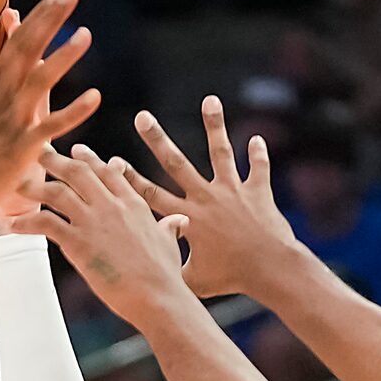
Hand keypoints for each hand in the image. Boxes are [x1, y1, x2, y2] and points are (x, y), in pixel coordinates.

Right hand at [0, 0, 100, 229]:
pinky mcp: (20, 149)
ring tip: (85, 35)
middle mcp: (1, 96)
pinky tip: (95, 97)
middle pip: (28, 50)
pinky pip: (50, 127)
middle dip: (50, 19)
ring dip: (63, 58)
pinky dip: (73, 113)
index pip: (18, 39)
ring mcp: (11, 121)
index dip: (41, 14)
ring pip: (40, 82)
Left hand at [30, 144, 191, 326]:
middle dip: (55, 160)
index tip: (76, 152)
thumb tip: (178, 222)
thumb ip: (170, 227)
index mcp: (133, 203)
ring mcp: (93, 221)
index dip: (90, 160)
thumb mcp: (169, 242)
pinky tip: (11, 225)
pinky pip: (45, 223)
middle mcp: (111, 205)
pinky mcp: (78, 242)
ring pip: (57, 192)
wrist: (157, 296)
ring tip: (16, 184)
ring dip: (34, 186)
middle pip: (78, 172)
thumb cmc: (165, 275)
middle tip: (38, 152)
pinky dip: (25, 222)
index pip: (108, 172)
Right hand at [118, 102, 303, 300]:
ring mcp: (232, 190)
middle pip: (176, 162)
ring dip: (214, 125)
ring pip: (220, 151)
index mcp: (188, 217)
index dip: (128, 177)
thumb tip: (150, 274)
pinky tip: (256, 138)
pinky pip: (258, 168)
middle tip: (142, 116)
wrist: (269, 268)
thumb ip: (172, 270)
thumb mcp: (194, 280)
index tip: (111, 160)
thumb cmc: (230, 279)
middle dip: (157, 139)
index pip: (149, 194)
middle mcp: (206, 197)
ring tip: (210, 100)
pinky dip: (257, 154)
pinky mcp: (257, 191)